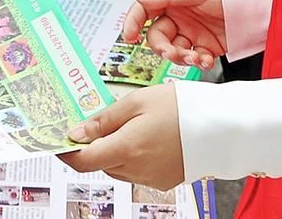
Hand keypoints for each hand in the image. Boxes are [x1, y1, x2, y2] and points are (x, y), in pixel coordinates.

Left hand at [61, 85, 185, 188]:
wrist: (221, 125)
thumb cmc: (181, 107)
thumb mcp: (137, 101)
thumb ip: (104, 119)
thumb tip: (77, 133)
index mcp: (127, 148)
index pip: (84, 161)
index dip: (67, 153)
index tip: (60, 142)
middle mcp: (137, 169)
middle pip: (100, 164)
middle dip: (94, 146)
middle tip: (98, 123)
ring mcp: (151, 178)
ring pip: (118, 168)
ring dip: (113, 151)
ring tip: (129, 125)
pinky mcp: (164, 181)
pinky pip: (136, 173)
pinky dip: (132, 157)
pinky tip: (145, 137)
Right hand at [123, 0, 227, 67]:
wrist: (255, 2)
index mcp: (171, 1)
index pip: (145, 12)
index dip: (133, 22)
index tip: (129, 36)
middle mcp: (179, 18)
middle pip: (158, 38)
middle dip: (163, 48)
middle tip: (171, 52)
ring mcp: (192, 34)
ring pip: (175, 52)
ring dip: (181, 58)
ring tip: (194, 57)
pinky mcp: (207, 47)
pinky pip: (195, 60)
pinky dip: (198, 63)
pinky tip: (205, 59)